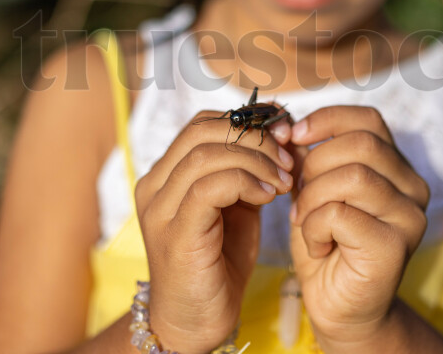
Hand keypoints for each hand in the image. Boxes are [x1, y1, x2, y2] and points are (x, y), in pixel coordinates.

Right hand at [134, 111, 294, 353]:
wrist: (196, 321)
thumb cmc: (219, 264)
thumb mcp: (238, 208)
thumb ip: (248, 173)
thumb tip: (281, 137)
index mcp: (166, 174)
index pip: (204, 123)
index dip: (247, 121)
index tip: (284, 133)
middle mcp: (155, 185)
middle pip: (204, 130)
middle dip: (255, 137)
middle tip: (287, 157)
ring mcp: (160, 208)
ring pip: (207, 154)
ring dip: (256, 161)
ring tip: (283, 180)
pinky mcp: (175, 233)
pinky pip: (209, 188)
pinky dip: (245, 183)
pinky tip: (268, 197)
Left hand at [285, 106, 429, 351]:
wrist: (339, 307)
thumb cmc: (327, 244)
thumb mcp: (313, 189)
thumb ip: (307, 155)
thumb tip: (285, 125)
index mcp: (397, 167)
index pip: (368, 120)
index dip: (327, 120)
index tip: (294, 137)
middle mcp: (413, 187)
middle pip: (361, 144)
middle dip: (315, 165)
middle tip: (298, 195)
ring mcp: (409, 217)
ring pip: (353, 176)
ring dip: (313, 198)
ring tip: (306, 222)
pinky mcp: (394, 247)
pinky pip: (341, 214)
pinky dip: (315, 227)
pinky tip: (318, 245)